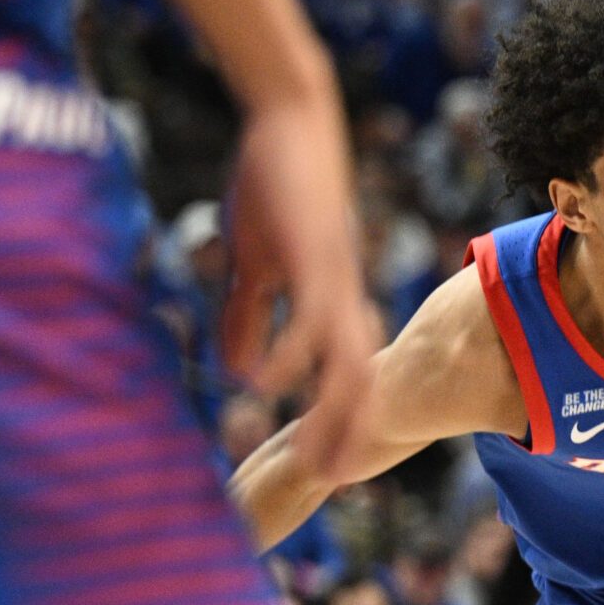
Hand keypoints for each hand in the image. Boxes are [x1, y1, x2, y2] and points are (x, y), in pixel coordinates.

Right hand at [219, 98, 381, 476]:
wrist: (292, 122)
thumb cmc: (275, 188)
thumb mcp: (255, 262)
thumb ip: (249, 317)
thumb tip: (245, 372)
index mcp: (335, 305)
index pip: (349, 376)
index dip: (345, 423)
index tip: (337, 467)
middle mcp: (346, 301)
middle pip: (359, 384)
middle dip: (349, 435)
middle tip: (336, 482)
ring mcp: (333, 282)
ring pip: (347, 363)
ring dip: (333, 414)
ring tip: (319, 456)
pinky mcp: (314, 258)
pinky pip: (310, 319)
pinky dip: (292, 354)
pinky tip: (271, 383)